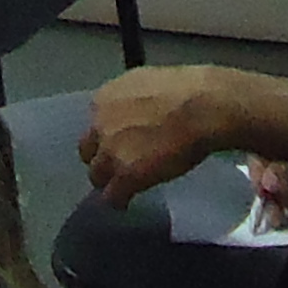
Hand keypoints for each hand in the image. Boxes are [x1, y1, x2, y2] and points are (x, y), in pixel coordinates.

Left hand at [78, 66, 230, 206]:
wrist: (200, 107)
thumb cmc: (185, 90)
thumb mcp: (145, 84)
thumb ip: (130, 102)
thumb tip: (135, 113)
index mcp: (104, 100)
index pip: (94, 125)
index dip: (106, 137)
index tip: (118, 142)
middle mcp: (100, 125)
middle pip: (88, 152)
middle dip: (101, 159)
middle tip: (117, 166)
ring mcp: (110, 153)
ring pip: (97, 175)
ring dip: (109, 181)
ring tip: (122, 187)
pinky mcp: (125, 176)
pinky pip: (113, 196)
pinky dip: (120, 201)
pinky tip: (126, 203)